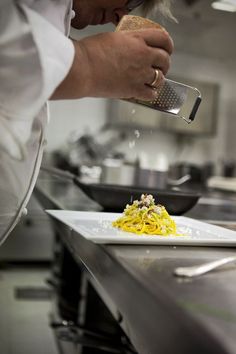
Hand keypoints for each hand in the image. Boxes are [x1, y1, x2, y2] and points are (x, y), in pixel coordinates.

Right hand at [52, 28, 172, 100]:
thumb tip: (128, 50)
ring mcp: (140, 74)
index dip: (168, 44)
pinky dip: (152, 94)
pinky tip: (147, 93)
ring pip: (160, 78)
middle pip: (165, 59)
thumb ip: (126, 43)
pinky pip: (151, 94)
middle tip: (161, 67)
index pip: (162, 38)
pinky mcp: (134, 89)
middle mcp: (142, 55)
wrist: (82, 69)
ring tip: (153, 81)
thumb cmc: (90, 53)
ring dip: (159, 79)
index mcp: (136, 39)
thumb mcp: (112, 38)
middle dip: (165, 64)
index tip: (167, 49)